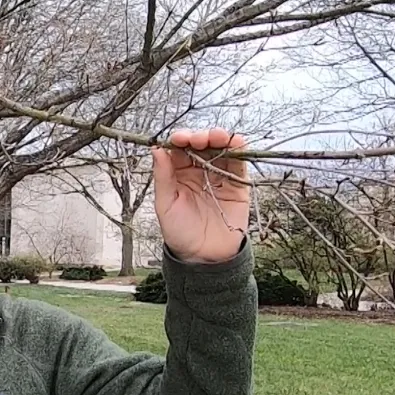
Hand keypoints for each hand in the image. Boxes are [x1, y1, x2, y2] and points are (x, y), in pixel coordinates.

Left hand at [151, 128, 249, 262]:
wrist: (204, 257)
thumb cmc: (180, 233)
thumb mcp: (165, 204)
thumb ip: (163, 176)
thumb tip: (156, 149)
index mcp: (178, 174)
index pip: (179, 149)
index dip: (180, 140)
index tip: (179, 138)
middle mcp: (198, 171)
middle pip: (201, 145)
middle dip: (200, 137)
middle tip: (199, 139)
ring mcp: (218, 176)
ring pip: (220, 149)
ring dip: (219, 138)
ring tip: (217, 137)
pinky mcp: (238, 184)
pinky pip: (239, 164)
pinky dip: (239, 150)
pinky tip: (235, 143)